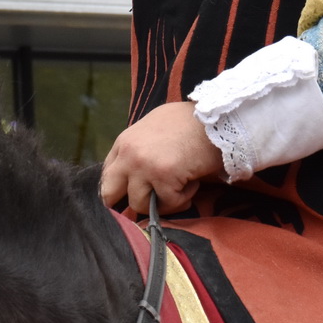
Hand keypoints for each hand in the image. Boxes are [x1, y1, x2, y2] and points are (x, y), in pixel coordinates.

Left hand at [99, 101, 224, 214]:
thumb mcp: (154, 128)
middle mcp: (129, 154)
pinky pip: (169, 203)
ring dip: (161, 202)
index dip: (121, 189)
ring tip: (180, 188)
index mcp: (124, 142)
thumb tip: (134, 177)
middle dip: (127, 202)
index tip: (137, 194)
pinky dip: (183, 199)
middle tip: (149, 203)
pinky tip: (194, 183)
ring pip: (139, 204)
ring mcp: (144, 166)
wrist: (215, 117)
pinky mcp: (164, 176)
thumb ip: (139, 150)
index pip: (107, 176)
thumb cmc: (189, 121)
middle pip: (108, 194)